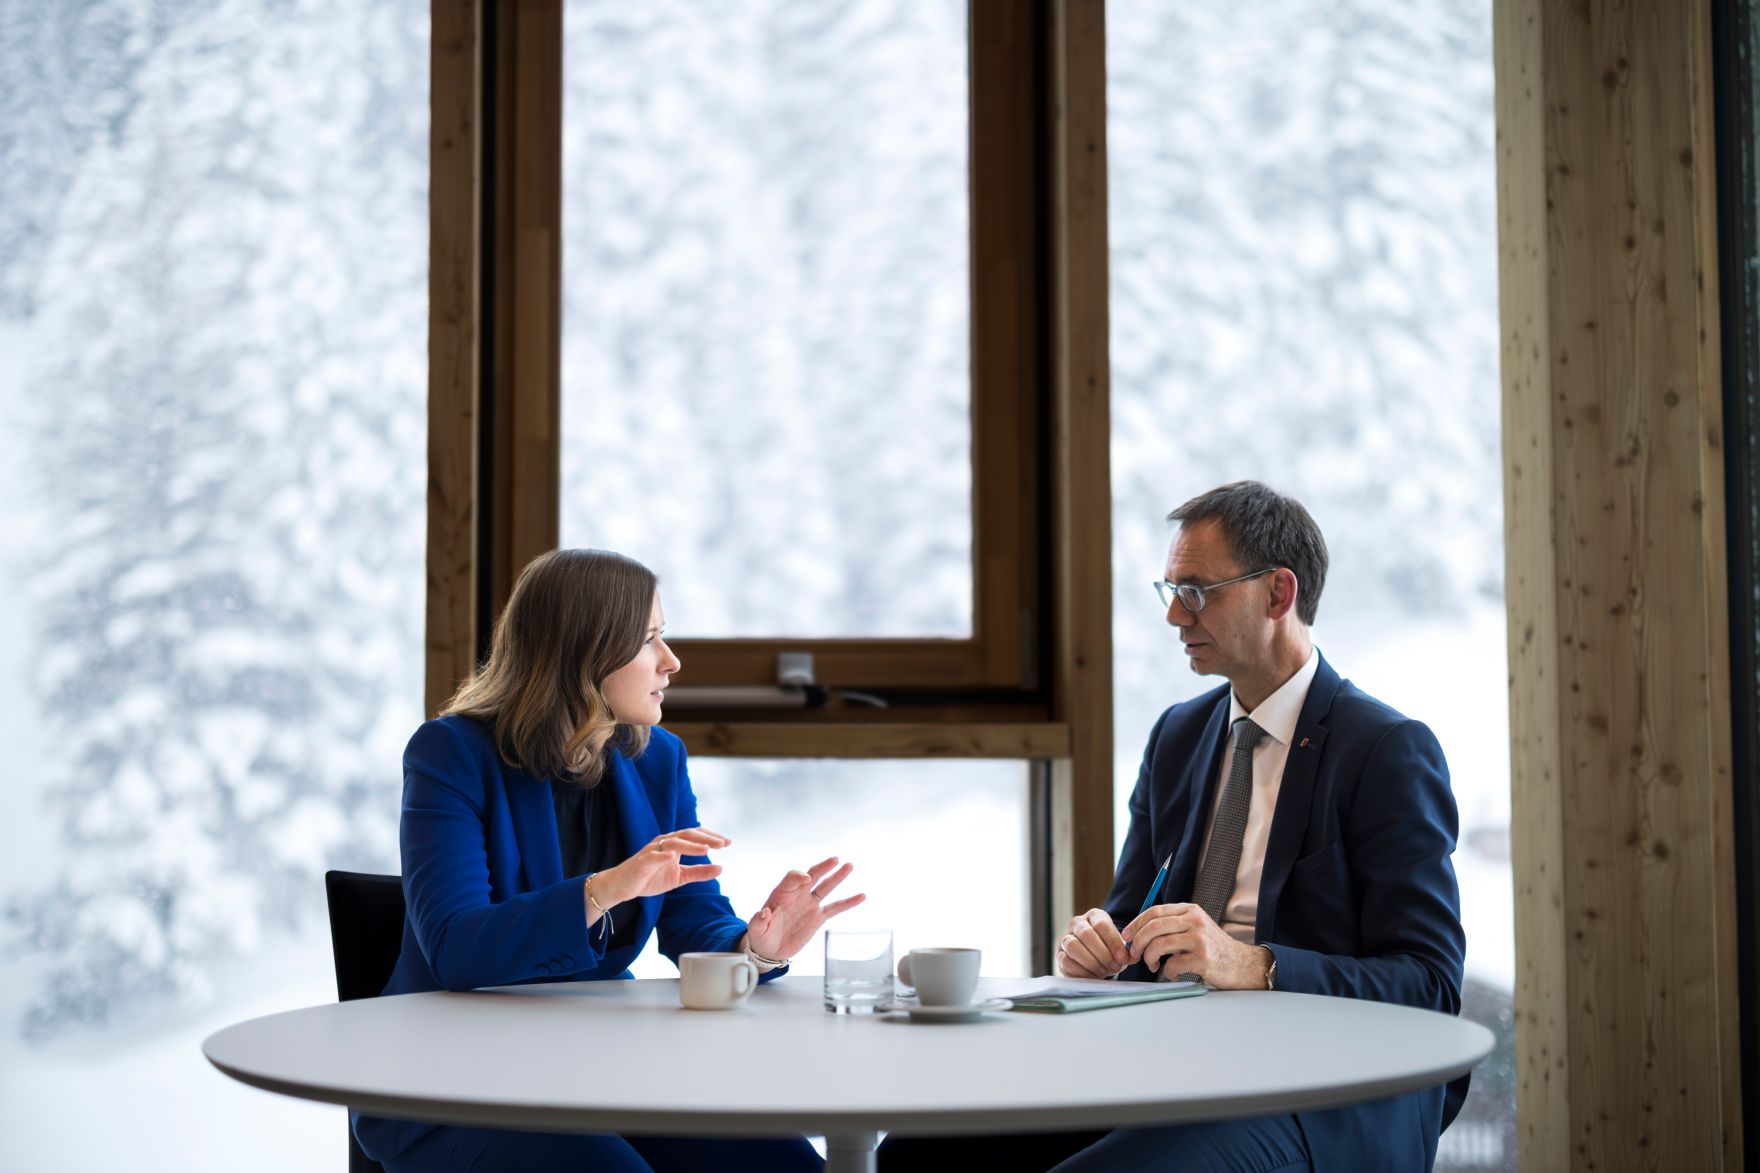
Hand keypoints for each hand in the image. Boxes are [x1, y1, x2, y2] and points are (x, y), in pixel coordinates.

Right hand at [596, 827, 730, 906]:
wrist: (623, 887)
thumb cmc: (650, 878)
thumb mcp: (680, 877)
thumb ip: (699, 872)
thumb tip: (721, 868)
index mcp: (674, 844)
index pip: (695, 835)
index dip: (711, 837)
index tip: (728, 843)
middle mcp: (664, 843)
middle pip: (687, 835)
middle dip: (705, 838)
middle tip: (722, 844)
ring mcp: (652, 851)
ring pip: (673, 842)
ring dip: (690, 845)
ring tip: (706, 850)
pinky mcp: (642, 862)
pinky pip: (653, 856)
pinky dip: (662, 855)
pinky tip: (673, 856)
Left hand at [746, 856, 864, 961]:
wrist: (770, 949)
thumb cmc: (761, 936)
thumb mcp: (756, 930)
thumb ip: (758, 921)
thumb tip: (764, 913)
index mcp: (782, 894)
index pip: (792, 878)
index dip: (798, 876)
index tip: (806, 879)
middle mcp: (797, 895)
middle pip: (812, 876)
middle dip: (822, 867)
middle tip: (834, 860)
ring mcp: (809, 905)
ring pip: (826, 887)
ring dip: (837, 877)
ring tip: (849, 866)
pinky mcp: (818, 917)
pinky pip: (836, 908)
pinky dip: (848, 902)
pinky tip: (861, 896)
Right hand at [1056, 908, 1129, 977]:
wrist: (1095, 959)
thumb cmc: (1110, 950)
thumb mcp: (1120, 947)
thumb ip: (1127, 951)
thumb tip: (1133, 955)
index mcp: (1094, 916)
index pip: (1102, 924)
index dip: (1113, 942)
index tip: (1123, 958)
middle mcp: (1077, 923)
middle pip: (1087, 935)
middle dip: (1103, 954)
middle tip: (1115, 967)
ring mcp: (1066, 938)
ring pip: (1074, 946)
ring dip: (1092, 963)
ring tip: (1104, 972)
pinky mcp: (1059, 954)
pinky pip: (1066, 961)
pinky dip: (1081, 971)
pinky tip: (1093, 976)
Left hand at [1122, 902, 1270, 988]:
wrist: (1241, 964)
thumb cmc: (1213, 948)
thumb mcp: (1195, 927)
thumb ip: (1172, 925)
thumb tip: (1137, 932)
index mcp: (1190, 910)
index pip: (1154, 911)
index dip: (1136, 924)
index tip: (1126, 936)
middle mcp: (1195, 921)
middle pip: (1153, 927)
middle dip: (1137, 942)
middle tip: (1134, 954)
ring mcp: (1199, 939)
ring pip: (1159, 945)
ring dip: (1149, 958)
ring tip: (1154, 965)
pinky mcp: (1203, 958)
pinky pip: (1172, 965)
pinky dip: (1167, 972)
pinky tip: (1173, 973)